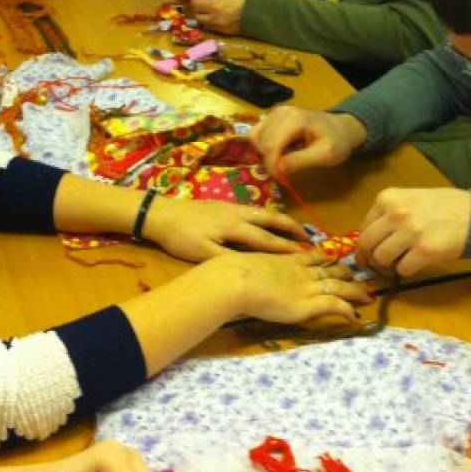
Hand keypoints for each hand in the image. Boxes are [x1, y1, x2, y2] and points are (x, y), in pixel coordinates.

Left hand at [144, 198, 306, 260]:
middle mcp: (238, 213)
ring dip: (281, 220)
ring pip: (263, 212)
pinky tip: (267, 221)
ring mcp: (231, 207)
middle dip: (291, 228)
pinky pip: (253, 210)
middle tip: (309, 237)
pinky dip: (267, 216)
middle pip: (271, 219)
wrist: (161, 213)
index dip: (287, 247)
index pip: (267, 239)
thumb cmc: (181, 236)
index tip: (306, 254)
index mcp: (235, 227)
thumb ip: (228, 259)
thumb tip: (254, 266)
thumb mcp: (202, 253)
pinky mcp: (223, 205)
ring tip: (294, 228)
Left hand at [190, 0, 250, 34]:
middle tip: (203, 3)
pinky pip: (214, 28)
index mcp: (215, 6)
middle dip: (198, 10)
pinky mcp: (228, 33)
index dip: (194, 0)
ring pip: (205, 24)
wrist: (264, 10)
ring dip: (205, 17)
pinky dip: (212, 22)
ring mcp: (221, 28)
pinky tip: (219, 15)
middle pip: (198, 17)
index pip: (196, 5)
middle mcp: (215, 19)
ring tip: (210, 10)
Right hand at [203, 250, 371, 323]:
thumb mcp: (247, 264)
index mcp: (287, 260)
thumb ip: (255, 267)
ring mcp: (306, 287)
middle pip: (331, 269)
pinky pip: (333, 306)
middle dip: (347, 273)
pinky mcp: (308, 305)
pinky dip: (346, 310)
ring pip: (338, 286)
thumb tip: (246, 271)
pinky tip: (355, 316)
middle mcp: (302, 271)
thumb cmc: (233, 274)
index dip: (327, 258)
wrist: (236, 281)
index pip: (314, 257)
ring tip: (367, 295)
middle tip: (360, 275)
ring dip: (354, 290)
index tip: (336, 258)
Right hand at [250, 106, 366, 175]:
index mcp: (295, 119)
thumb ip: (301, 161)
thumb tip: (278, 169)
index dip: (271, 164)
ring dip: (266, 153)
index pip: (272, 144)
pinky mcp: (273, 116)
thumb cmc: (336, 142)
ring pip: (256, 138)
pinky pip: (257, 133)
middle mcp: (281, 112)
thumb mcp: (326, 155)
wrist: (341, 128)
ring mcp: (276, 112)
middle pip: (263, 142)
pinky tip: (280, 150)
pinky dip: (263, 145)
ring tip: (285, 158)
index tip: (278, 178)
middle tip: (283, 172)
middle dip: (269, 160)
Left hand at [357, 187, 470, 276]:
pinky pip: (402, 269)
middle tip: (373, 266)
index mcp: (389, 198)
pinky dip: (405, 271)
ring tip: (397, 265)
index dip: (365, 244)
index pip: (364, 227)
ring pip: (382, 258)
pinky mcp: (424, 251)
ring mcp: (410, 232)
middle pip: (368, 244)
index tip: (367, 253)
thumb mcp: (411, 199)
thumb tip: (370, 239)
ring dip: (387, 266)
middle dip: (368, 258)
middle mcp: (396, 213)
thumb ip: (390, 214)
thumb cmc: (444, 206)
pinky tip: (414, 264)